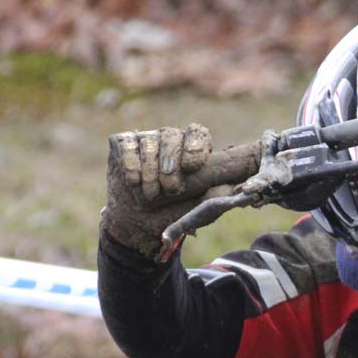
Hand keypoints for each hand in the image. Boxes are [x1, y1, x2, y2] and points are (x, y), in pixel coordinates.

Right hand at [100, 123, 258, 258]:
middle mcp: (171, 140)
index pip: (199, 133)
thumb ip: (215, 198)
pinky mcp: (123, 143)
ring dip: (151, 173)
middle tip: (171, 190)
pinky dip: (132, 167)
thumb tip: (234, 188)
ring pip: (149, 143)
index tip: (192, 167)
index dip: (195, 146)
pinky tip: (134, 184)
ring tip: (152, 195)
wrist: (139, 223)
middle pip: (171, 135)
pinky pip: (127, 145)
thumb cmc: (174, 213)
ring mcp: (147, 139)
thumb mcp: (198, 210)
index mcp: (194, 151)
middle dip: (170, 165)